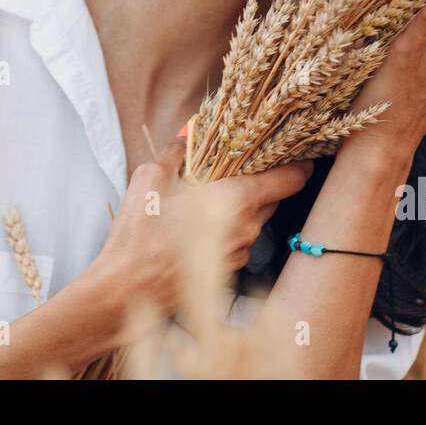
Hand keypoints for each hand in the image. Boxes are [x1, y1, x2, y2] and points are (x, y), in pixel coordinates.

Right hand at [94, 136, 313, 317]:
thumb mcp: (151, 177)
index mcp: (236, 201)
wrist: (127, 289)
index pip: (290, 178)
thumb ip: (177, 151)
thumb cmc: (139, 233)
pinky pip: (241, 238)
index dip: (299, 161)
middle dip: (263, 178)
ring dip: (244, 203)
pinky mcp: (230, 270)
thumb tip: (189, 135)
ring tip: (214, 190)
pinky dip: (231, 225)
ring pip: (257, 219)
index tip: (297, 148)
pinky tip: (203, 220)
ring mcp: (241, 253)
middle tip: (241, 161)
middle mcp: (248, 228)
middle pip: (275, 196)